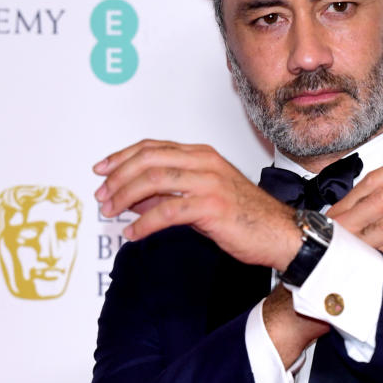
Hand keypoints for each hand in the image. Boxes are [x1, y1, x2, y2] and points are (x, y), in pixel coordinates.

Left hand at [94, 139, 300, 269]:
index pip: (152, 148)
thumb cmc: (247, 219)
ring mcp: (209, 182)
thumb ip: (171, 195)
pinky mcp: (211, 206)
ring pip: (153, 180)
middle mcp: (204, 162)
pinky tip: (133, 233)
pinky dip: (144, 223)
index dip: (122, 157)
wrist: (281, 234)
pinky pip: (168, 211)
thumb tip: (136, 199)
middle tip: (102, 196)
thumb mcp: (203, 200)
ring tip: (112, 213)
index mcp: (202, 155)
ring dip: (125, 197)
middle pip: (147, 160)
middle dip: (118, 178)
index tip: (102, 170)